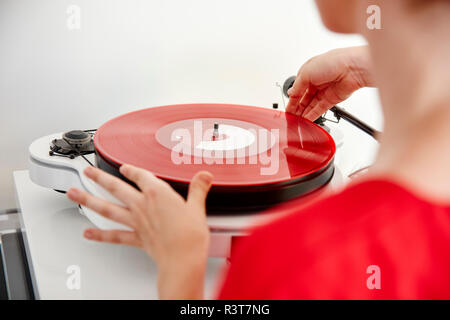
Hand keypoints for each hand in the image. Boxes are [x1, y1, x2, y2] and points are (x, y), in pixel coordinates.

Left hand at [67, 165, 212, 298]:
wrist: (183, 259)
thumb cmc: (190, 235)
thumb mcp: (197, 207)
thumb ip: (198, 189)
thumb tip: (204, 176)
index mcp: (157, 193)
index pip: (140, 176)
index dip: (131, 169)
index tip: (124, 167)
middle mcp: (142, 205)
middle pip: (116, 188)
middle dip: (99, 178)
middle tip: (86, 171)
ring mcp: (136, 222)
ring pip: (107, 208)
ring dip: (89, 200)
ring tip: (73, 194)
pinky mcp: (136, 238)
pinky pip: (114, 235)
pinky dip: (100, 235)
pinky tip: (88, 233)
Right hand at [286, 46, 373, 120]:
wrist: (352, 68)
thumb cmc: (333, 62)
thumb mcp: (307, 72)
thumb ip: (297, 85)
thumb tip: (291, 93)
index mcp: (309, 72)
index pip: (297, 89)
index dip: (292, 99)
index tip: (287, 108)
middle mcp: (317, 81)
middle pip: (303, 98)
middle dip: (296, 107)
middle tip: (291, 116)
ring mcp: (324, 91)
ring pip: (311, 105)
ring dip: (303, 113)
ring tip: (297, 120)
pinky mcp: (332, 99)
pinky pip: (319, 109)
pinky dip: (313, 115)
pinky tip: (306, 120)